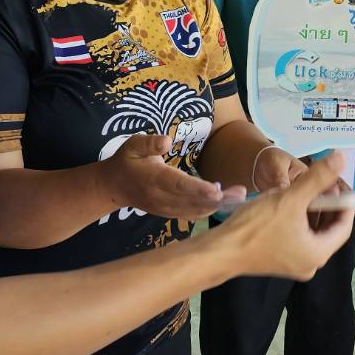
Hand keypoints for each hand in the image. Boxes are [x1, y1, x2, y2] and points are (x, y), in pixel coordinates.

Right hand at [100, 134, 243, 219]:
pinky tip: (225, 201)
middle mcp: (161, 198)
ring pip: (195, 211)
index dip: (198, 189)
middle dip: (218, 199)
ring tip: (239, 195)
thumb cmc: (127, 161)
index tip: (217, 190)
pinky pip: (192, 214)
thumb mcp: (133, 145)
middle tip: (241, 192)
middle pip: (192, 201)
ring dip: (218, 205)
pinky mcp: (170, 214)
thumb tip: (166, 140)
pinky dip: (209, 210)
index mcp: (154, 179)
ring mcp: (166, 209)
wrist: (113, 187)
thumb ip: (149, 143)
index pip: (178, 185)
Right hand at [214, 153, 353, 279]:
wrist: (219, 251)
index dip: (346, 203)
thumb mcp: (290, 197)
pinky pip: (297, 238)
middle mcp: (310, 264)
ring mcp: (293, 264)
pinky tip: (286, 204)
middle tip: (322, 183)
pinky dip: (297, 221)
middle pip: (328, 230)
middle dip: (327, 205)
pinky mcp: (278, 261)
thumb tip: (340, 159)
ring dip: (311, 211)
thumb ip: (318, 178)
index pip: (344, 226)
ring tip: (303, 190)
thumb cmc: (256, 226)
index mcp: (318, 253)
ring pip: (311, 233)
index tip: (341, 183)